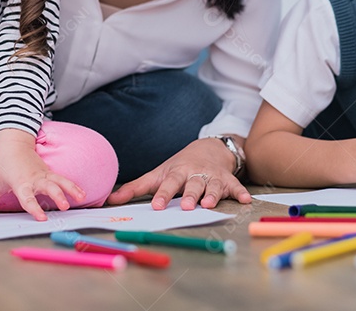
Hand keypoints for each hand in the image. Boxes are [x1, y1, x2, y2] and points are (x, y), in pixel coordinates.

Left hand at [0, 129, 85, 220]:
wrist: (14, 142)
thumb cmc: (4, 162)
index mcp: (20, 183)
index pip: (27, 198)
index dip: (34, 207)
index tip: (42, 217)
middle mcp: (34, 179)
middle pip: (48, 187)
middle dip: (56, 196)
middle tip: (64, 207)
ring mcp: (44, 174)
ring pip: (60, 181)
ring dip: (70, 189)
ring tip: (81, 198)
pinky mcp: (49, 172)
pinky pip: (63, 179)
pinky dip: (73, 186)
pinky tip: (82, 194)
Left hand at [107, 137, 251, 210]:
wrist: (207, 148)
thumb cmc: (178, 166)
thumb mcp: (157, 173)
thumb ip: (135, 188)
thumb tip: (109, 200)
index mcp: (176, 172)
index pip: (168, 184)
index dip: (163, 195)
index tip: (157, 206)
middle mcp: (194, 173)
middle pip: (192, 184)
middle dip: (190, 194)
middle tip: (186, 206)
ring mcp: (212, 176)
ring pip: (213, 186)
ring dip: (212, 194)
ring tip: (209, 204)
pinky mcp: (227, 179)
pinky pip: (236, 186)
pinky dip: (241, 192)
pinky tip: (246, 200)